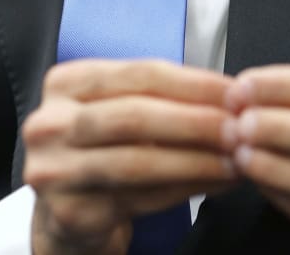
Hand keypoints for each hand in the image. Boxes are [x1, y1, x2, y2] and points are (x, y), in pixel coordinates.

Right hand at [23, 59, 236, 254]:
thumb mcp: (117, 109)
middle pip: (136, 116)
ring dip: (196, 160)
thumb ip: (159, 97)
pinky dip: (185, 190)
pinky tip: (215, 184)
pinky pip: (140, 199)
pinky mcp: (70, 213)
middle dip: (196, 121)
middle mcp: (50, 123)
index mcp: (65, 83)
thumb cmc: (102, 150)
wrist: (65, 213)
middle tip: (239, 128)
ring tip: (235, 160)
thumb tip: (228, 96)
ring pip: (139, 161)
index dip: (192, 82)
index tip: (233, 92)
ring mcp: (55, 170)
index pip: (139, 74)